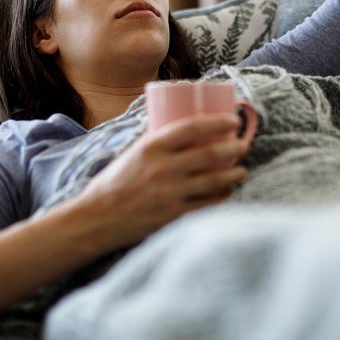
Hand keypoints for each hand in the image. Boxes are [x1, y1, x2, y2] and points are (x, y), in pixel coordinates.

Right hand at [73, 112, 249, 248]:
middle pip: (209, 153)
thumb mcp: (133, 153)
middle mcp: (162, 168)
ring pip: (214, 180)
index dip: (218, 121)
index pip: (192, 127)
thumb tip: (188, 131)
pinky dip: (222, 196)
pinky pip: (207, 204)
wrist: (97, 218)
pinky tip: (228, 192)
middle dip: (234, 147)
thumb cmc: (115, 183)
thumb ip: (159, 144)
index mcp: (151, 147)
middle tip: (243, 145)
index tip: (233, 120)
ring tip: (241, 170)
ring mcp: (170, 194)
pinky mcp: (173, 216)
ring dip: (234, 174)